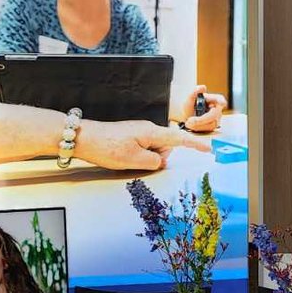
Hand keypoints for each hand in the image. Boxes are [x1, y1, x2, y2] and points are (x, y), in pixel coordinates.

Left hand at [76, 120, 210, 170]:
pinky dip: (139, 157)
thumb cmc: (107, 147)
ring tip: (126, 160)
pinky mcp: (131, 137)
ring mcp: (138, 132)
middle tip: (137, 163)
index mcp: (152, 132)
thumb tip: (160, 161)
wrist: (83, 138)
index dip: (194, 144)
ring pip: (153, 151)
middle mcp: (147, 129)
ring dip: (146, 159)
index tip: (208, 148)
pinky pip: (143, 149)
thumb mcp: (134, 160)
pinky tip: (124, 158)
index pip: (179, 139)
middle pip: (165, 148)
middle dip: (158, 159)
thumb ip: (154, 162)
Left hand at [178, 85, 226, 132]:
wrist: (187, 117)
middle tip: (189, 121)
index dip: (221, 101)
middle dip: (201, 120)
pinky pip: (207, 129)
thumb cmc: (190, 107)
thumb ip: (194, 92)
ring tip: (188, 123)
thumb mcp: (190, 99)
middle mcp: (217, 110)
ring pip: (210, 124)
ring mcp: (216, 119)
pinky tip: (192, 126)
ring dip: (197, 125)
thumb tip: (202, 87)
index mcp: (214, 100)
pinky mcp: (212, 126)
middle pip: (214, 115)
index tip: (221, 103)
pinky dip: (198, 128)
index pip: (220, 100)